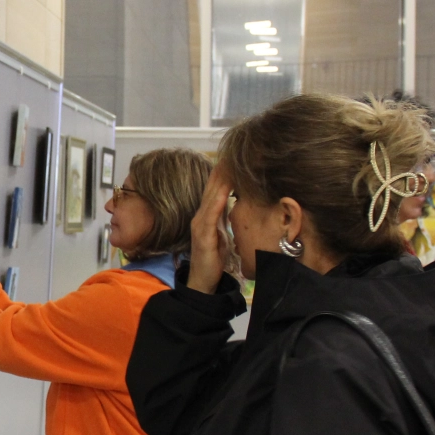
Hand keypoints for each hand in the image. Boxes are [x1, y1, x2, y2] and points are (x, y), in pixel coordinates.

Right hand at [187, 165, 233, 293]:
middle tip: (231, 153)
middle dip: (221, 172)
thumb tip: (234, 204)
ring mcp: (200, 225)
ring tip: (228, 165)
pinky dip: (218, 202)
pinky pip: (211, 215)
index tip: (232, 158)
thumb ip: (225, 218)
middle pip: (211, 189)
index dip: (222, 174)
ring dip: (220, 182)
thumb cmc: (213, 260)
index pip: (214, 190)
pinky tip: (225, 191)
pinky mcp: (203, 236)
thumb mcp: (222, 234)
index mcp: (206, 216)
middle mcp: (200, 217)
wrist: (203, 281)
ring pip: (211, 198)